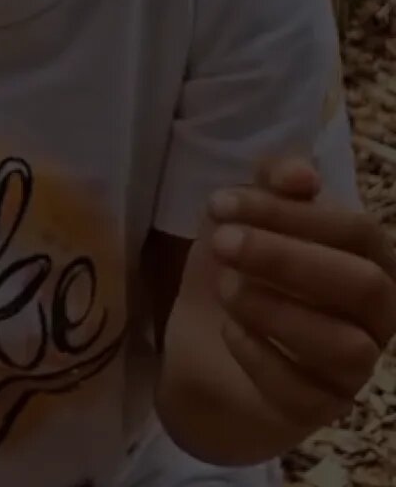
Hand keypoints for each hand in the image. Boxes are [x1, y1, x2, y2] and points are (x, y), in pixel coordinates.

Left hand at [206, 155, 395, 427]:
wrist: (204, 352)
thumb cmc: (239, 274)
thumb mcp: (243, 220)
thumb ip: (271, 186)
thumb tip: (301, 173)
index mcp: (370, 259)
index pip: (356, 231)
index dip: (290, 213)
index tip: (221, 203)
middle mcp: (377, 314)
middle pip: (363, 285)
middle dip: (287, 258)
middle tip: (222, 243)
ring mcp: (354, 367)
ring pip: (345, 345)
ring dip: (277, 310)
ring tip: (225, 289)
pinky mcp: (320, 409)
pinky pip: (303, 390)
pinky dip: (260, 355)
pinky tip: (229, 330)